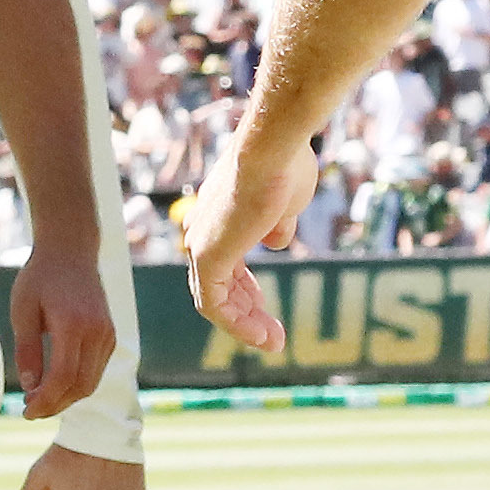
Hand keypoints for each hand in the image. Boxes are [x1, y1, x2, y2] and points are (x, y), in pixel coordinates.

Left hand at [7, 234, 113, 421]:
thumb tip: (30, 388)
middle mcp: (97, 332)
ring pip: (91, 381)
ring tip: (40, 400)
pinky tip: (56, 384)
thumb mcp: (23, 311)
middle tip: (30, 411)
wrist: (70, 251)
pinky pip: (96, 370)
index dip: (45, 400)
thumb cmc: (40, 278)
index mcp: (73, 324)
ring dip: (66, 398)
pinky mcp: (110, 335)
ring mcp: (107, 334)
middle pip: (80, 385)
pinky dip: (77, 383)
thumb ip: (27, 351)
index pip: (63, 377)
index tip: (26, 411)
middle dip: (55, 405)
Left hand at [186, 129, 318, 360]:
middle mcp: (202, 230)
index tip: (265, 306)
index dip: (246, 289)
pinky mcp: (207, 257)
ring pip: (216, 298)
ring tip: (274, 342)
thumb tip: (275, 241)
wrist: (273, 148)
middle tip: (273, 334)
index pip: (226, 264)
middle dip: (248, 310)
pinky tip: (262, 335)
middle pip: (220, 283)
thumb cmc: (285, 166)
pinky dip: (237, 324)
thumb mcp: (288, 202)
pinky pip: (215, 304)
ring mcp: (202, 244)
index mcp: (219, 216)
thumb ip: (278, 225)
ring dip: (245, 323)